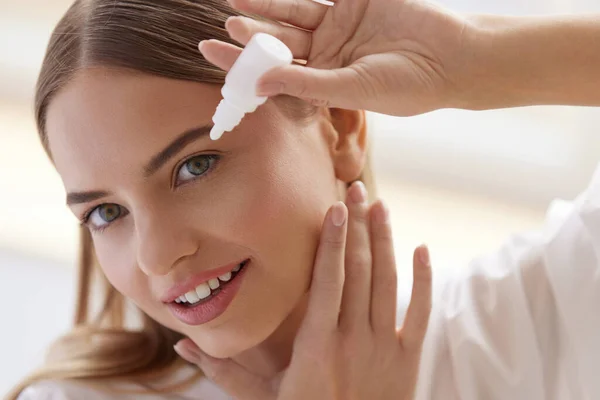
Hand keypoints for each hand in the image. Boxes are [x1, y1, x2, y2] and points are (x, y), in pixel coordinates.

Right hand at [175, 181, 432, 399]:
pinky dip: (423, 280)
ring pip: (387, 283)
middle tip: (358, 190)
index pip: (327, 281)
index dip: (332, 241)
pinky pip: (419, 312)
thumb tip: (181, 345)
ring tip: (381, 206)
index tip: (335, 207)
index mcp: (316, 345)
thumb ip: (223, 370)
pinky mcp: (407, 359)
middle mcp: (353, 340)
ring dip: (385, 241)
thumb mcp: (262, 398)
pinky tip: (422, 249)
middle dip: (357, 226)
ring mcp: (384, 347)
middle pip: (358, 271)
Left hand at [198, 0, 469, 115]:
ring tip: (235, 2)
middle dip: (252, 36)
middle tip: (226, 28)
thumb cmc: (406, 85)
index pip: (276, 74)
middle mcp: (327, 54)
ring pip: (294, 14)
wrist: (451, 58)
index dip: (246, 67)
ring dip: (266, 8)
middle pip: (280, 44)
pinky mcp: (353, 1)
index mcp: (323, 82)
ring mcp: (339, 25)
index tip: (214, 57)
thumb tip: (258, 83)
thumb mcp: (351, 89)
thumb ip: (305, 84)